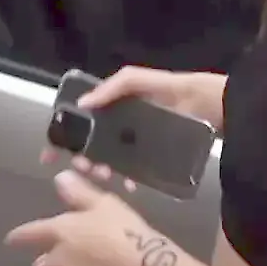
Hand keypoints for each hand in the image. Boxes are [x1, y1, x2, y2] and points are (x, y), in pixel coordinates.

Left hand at [4, 170, 183, 265]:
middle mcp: (59, 260)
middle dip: (39, 265)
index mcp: (61, 232)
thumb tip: (58, 177)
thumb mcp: (103, 203)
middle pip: (40, 265)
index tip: (10, 240)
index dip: (19, 236)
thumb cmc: (122, 230)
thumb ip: (79, 192)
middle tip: (39, 265)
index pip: (31, 233)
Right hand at [39, 66, 224, 191]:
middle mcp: (123, 123)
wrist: (217, 108)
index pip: (81, 120)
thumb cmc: (177, 90)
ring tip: (103, 176)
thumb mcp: (141, 80)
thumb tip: (81, 105)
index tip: (49, 154)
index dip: (63, 136)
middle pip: (92, 144)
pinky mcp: (155, 157)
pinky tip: (128, 185)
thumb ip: (113, 88)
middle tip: (82, 167)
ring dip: (101, 170)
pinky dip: (127, 179)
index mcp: (116, 104)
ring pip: (110, 160)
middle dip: (81, 156)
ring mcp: (139, 142)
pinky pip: (134, 171)